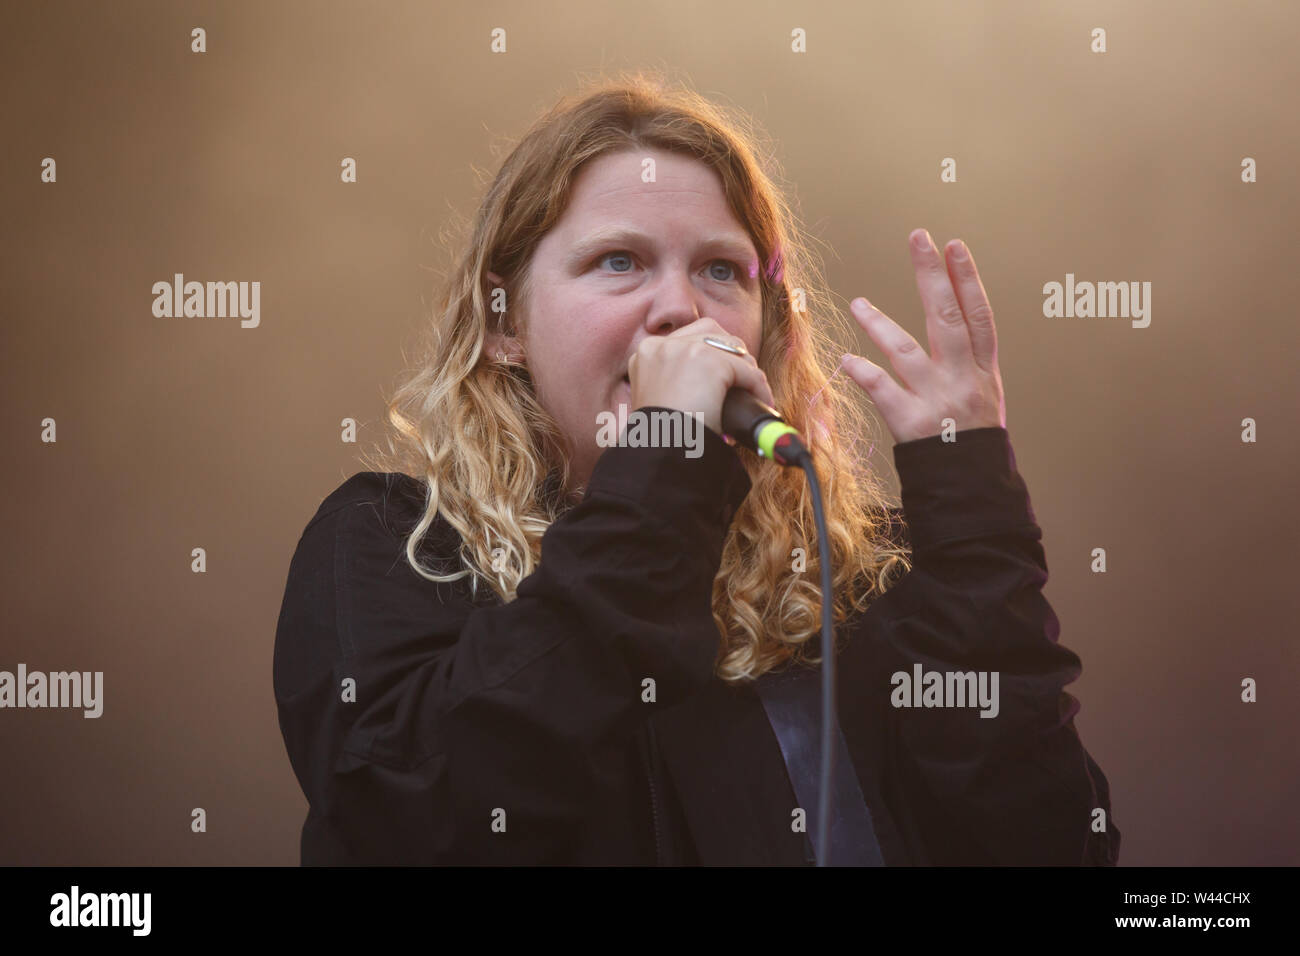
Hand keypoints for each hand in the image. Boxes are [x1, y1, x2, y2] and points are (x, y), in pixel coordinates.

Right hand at [628, 317, 774, 436]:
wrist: (661, 455)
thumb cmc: (660, 440)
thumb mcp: (656, 402)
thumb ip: (672, 384)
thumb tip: (703, 388)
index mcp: (646, 353)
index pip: (687, 338)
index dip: (710, 354)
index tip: (721, 378)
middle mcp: (663, 346)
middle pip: (711, 332)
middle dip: (730, 354)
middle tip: (738, 383)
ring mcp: (686, 351)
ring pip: (732, 347)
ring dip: (746, 369)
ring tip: (750, 394)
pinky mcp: (710, 363)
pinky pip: (747, 371)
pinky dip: (758, 387)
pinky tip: (760, 404)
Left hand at [840, 229, 1006, 444]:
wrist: (970, 487)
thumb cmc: (974, 441)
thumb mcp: (986, 397)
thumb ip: (970, 361)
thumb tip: (958, 319)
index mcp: (983, 371)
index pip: (978, 315)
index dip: (967, 279)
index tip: (953, 247)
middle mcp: (962, 379)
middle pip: (947, 318)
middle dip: (932, 275)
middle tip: (919, 240)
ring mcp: (936, 399)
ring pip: (906, 350)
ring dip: (879, 323)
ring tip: (857, 303)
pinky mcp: (911, 422)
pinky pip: (882, 389)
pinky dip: (863, 372)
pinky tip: (846, 359)